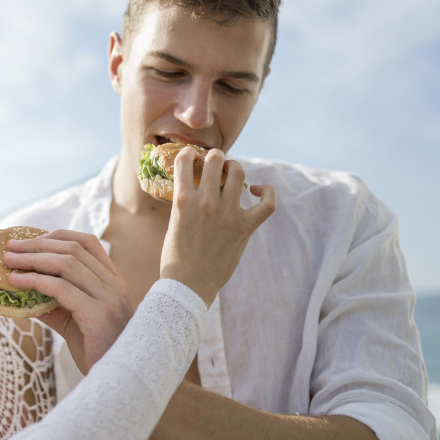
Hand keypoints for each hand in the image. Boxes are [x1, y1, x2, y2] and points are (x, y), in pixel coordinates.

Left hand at [2, 230, 131, 372]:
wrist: (117, 381)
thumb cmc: (95, 350)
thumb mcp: (73, 320)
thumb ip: (53, 302)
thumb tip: (20, 290)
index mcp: (113, 281)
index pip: (88, 242)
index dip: (56, 236)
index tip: (29, 239)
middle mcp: (114, 285)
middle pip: (72, 250)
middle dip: (37, 244)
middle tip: (10, 248)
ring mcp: (109, 299)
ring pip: (66, 264)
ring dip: (32, 259)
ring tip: (8, 262)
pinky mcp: (98, 315)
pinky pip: (61, 289)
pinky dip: (35, 281)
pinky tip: (16, 283)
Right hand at [161, 148, 275, 306]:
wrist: (187, 286)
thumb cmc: (175, 258)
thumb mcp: (173, 223)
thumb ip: (185, 204)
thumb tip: (193, 190)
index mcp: (182, 200)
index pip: (185, 160)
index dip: (189, 154)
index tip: (192, 157)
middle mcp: (206, 202)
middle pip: (216, 160)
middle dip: (216, 157)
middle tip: (216, 162)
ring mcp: (227, 214)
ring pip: (239, 173)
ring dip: (235, 168)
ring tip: (232, 172)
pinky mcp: (244, 228)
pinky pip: (267, 204)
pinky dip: (267, 192)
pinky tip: (258, 191)